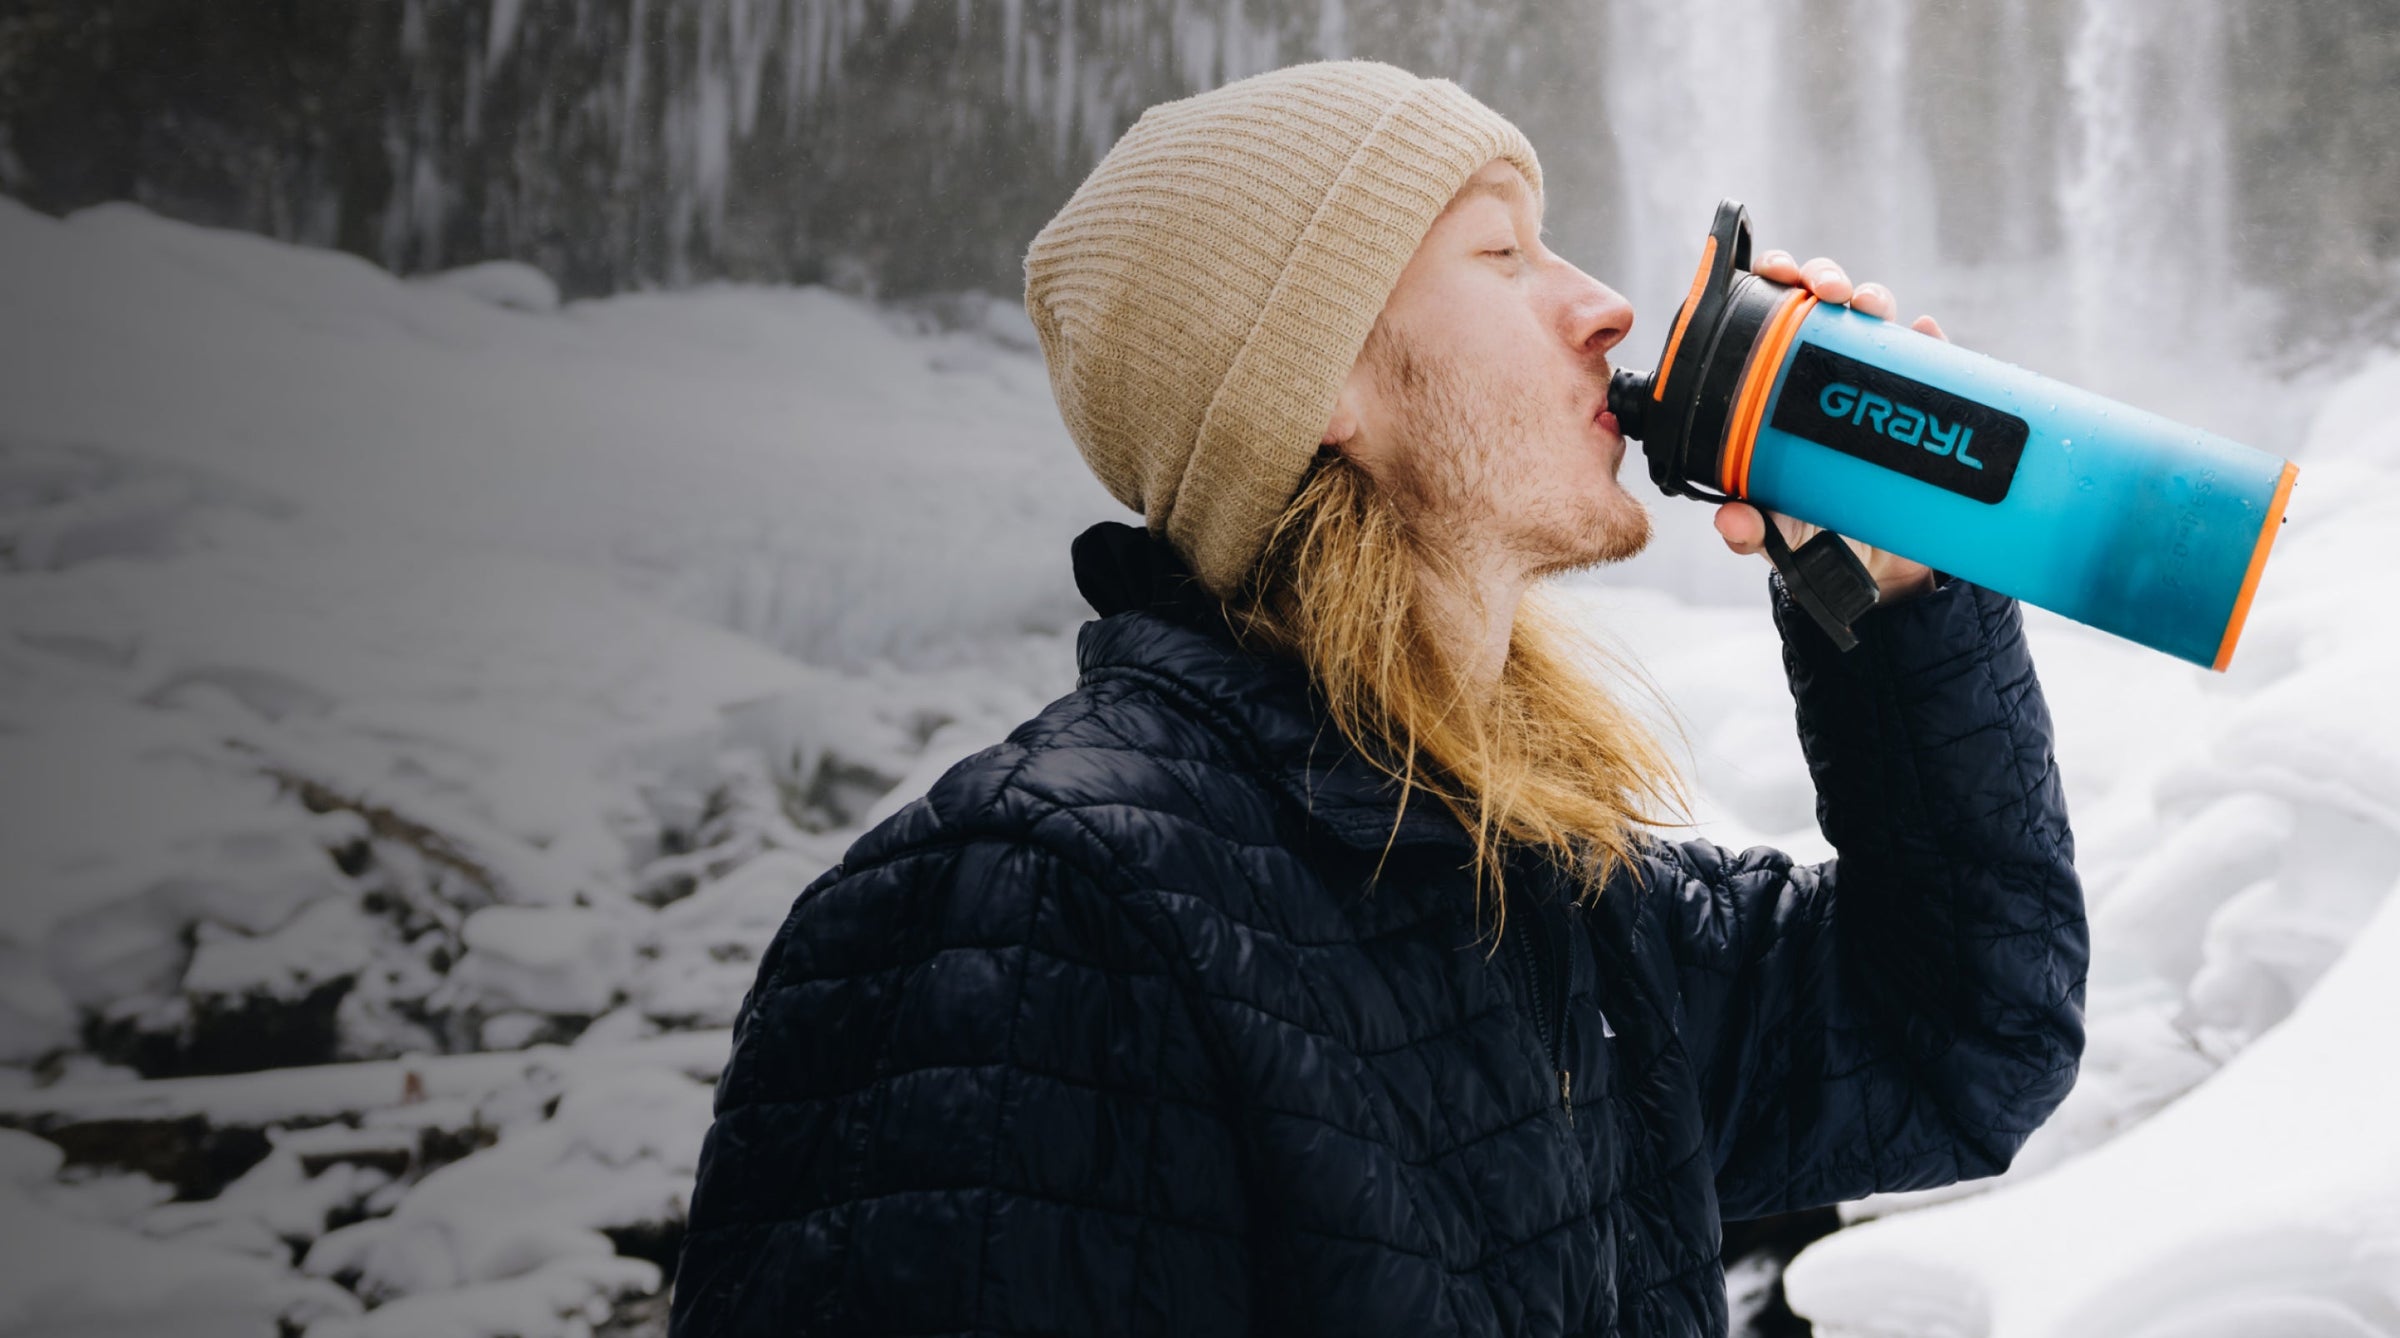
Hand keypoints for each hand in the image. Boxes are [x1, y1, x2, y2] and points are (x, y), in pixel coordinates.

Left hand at [1711, 250, 1942, 604]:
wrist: (1881, 565)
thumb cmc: (1817, 531)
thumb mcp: (1779, 532)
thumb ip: (1751, 531)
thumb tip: (1732, 522)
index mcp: (1780, 388)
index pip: (1771, 320)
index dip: (1771, 284)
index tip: (1773, 274)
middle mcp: (1828, 375)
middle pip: (1823, 304)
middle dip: (1822, 278)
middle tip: (1825, 291)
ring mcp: (1878, 384)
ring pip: (1875, 319)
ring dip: (1872, 297)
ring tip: (1868, 306)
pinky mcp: (1926, 404)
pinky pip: (1931, 360)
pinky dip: (1928, 340)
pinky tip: (1924, 331)